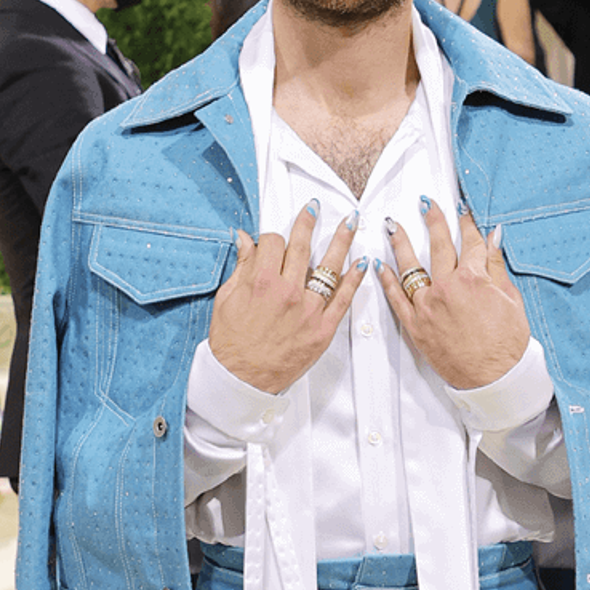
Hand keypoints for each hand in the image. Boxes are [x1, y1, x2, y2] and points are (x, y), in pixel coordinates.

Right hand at [208, 202, 365, 394]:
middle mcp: (288, 292)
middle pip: (302, 247)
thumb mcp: (227, 299)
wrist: (241, 380)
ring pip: (329, 267)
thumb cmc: (232, 344)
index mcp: (261, 282)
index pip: (273, 244)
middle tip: (316, 209)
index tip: (273, 240)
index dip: (271, 237)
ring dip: (341, 241)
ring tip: (350, 223)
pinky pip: (344, 299)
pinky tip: (362, 263)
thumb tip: (244, 240)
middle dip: (309, 223)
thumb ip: (241, 267)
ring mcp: (308, 310)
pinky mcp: (322, 329)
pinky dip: (355, 279)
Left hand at [377, 200, 528, 388]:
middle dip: (433, 221)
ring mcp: (428, 306)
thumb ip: (496, 266)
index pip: (469, 243)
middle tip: (426, 204)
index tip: (461, 211)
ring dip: (400, 243)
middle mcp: (447, 288)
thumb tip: (493, 238)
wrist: (494, 379)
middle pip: (438, 246)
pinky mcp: (416, 325)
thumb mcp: (510, 299)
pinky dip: (386, 280)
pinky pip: (396, 298)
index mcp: (473, 279)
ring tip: (391, 226)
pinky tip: (379, 265)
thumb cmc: (506, 345)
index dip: (466, 224)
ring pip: (410, 267)